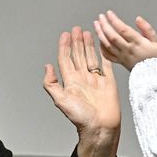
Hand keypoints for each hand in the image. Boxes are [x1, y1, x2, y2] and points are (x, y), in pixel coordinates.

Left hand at [44, 26, 120, 156]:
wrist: (101, 127)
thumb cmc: (81, 118)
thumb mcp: (61, 100)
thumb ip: (52, 84)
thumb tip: (47, 67)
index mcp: (71, 82)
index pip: (66, 59)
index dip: (64, 47)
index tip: (65, 34)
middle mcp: (83, 79)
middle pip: (78, 55)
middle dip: (76, 42)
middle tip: (76, 29)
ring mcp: (96, 80)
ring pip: (91, 58)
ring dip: (88, 45)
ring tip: (87, 33)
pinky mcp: (109, 82)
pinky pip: (106, 65)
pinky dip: (104, 54)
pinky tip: (102, 46)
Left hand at [94, 10, 156, 70]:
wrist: (154, 75)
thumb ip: (147, 29)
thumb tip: (138, 19)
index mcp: (137, 43)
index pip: (122, 29)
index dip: (114, 20)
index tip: (109, 13)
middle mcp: (128, 49)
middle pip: (112, 36)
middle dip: (104, 25)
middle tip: (100, 17)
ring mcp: (122, 56)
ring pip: (107, 45)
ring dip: (100, 34)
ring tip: (96, 25)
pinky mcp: (120, 62)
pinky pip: (108, 55)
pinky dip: (102, 47)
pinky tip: (100, 40)